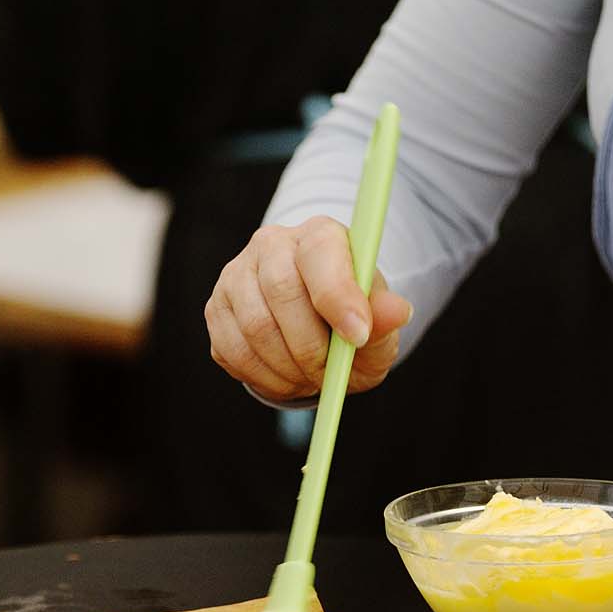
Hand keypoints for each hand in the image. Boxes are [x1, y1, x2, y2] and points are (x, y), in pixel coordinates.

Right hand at [205, 216, 411, 401]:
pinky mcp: (216, 309)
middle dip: (309, 345)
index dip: (338, 297)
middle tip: (329, 373)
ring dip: (286, 367)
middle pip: (281, 290)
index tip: (358, 337)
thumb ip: (385, 320)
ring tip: (309, 376)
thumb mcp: (377, 326)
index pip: (321, 254)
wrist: (314, 330)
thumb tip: (396, 312)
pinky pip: (232, 350)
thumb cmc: (350, 322)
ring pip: (254, 326)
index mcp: (320, 235)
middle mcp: (271, 244)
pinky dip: (262, 376)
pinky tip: (284, 376)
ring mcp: (236, 275)